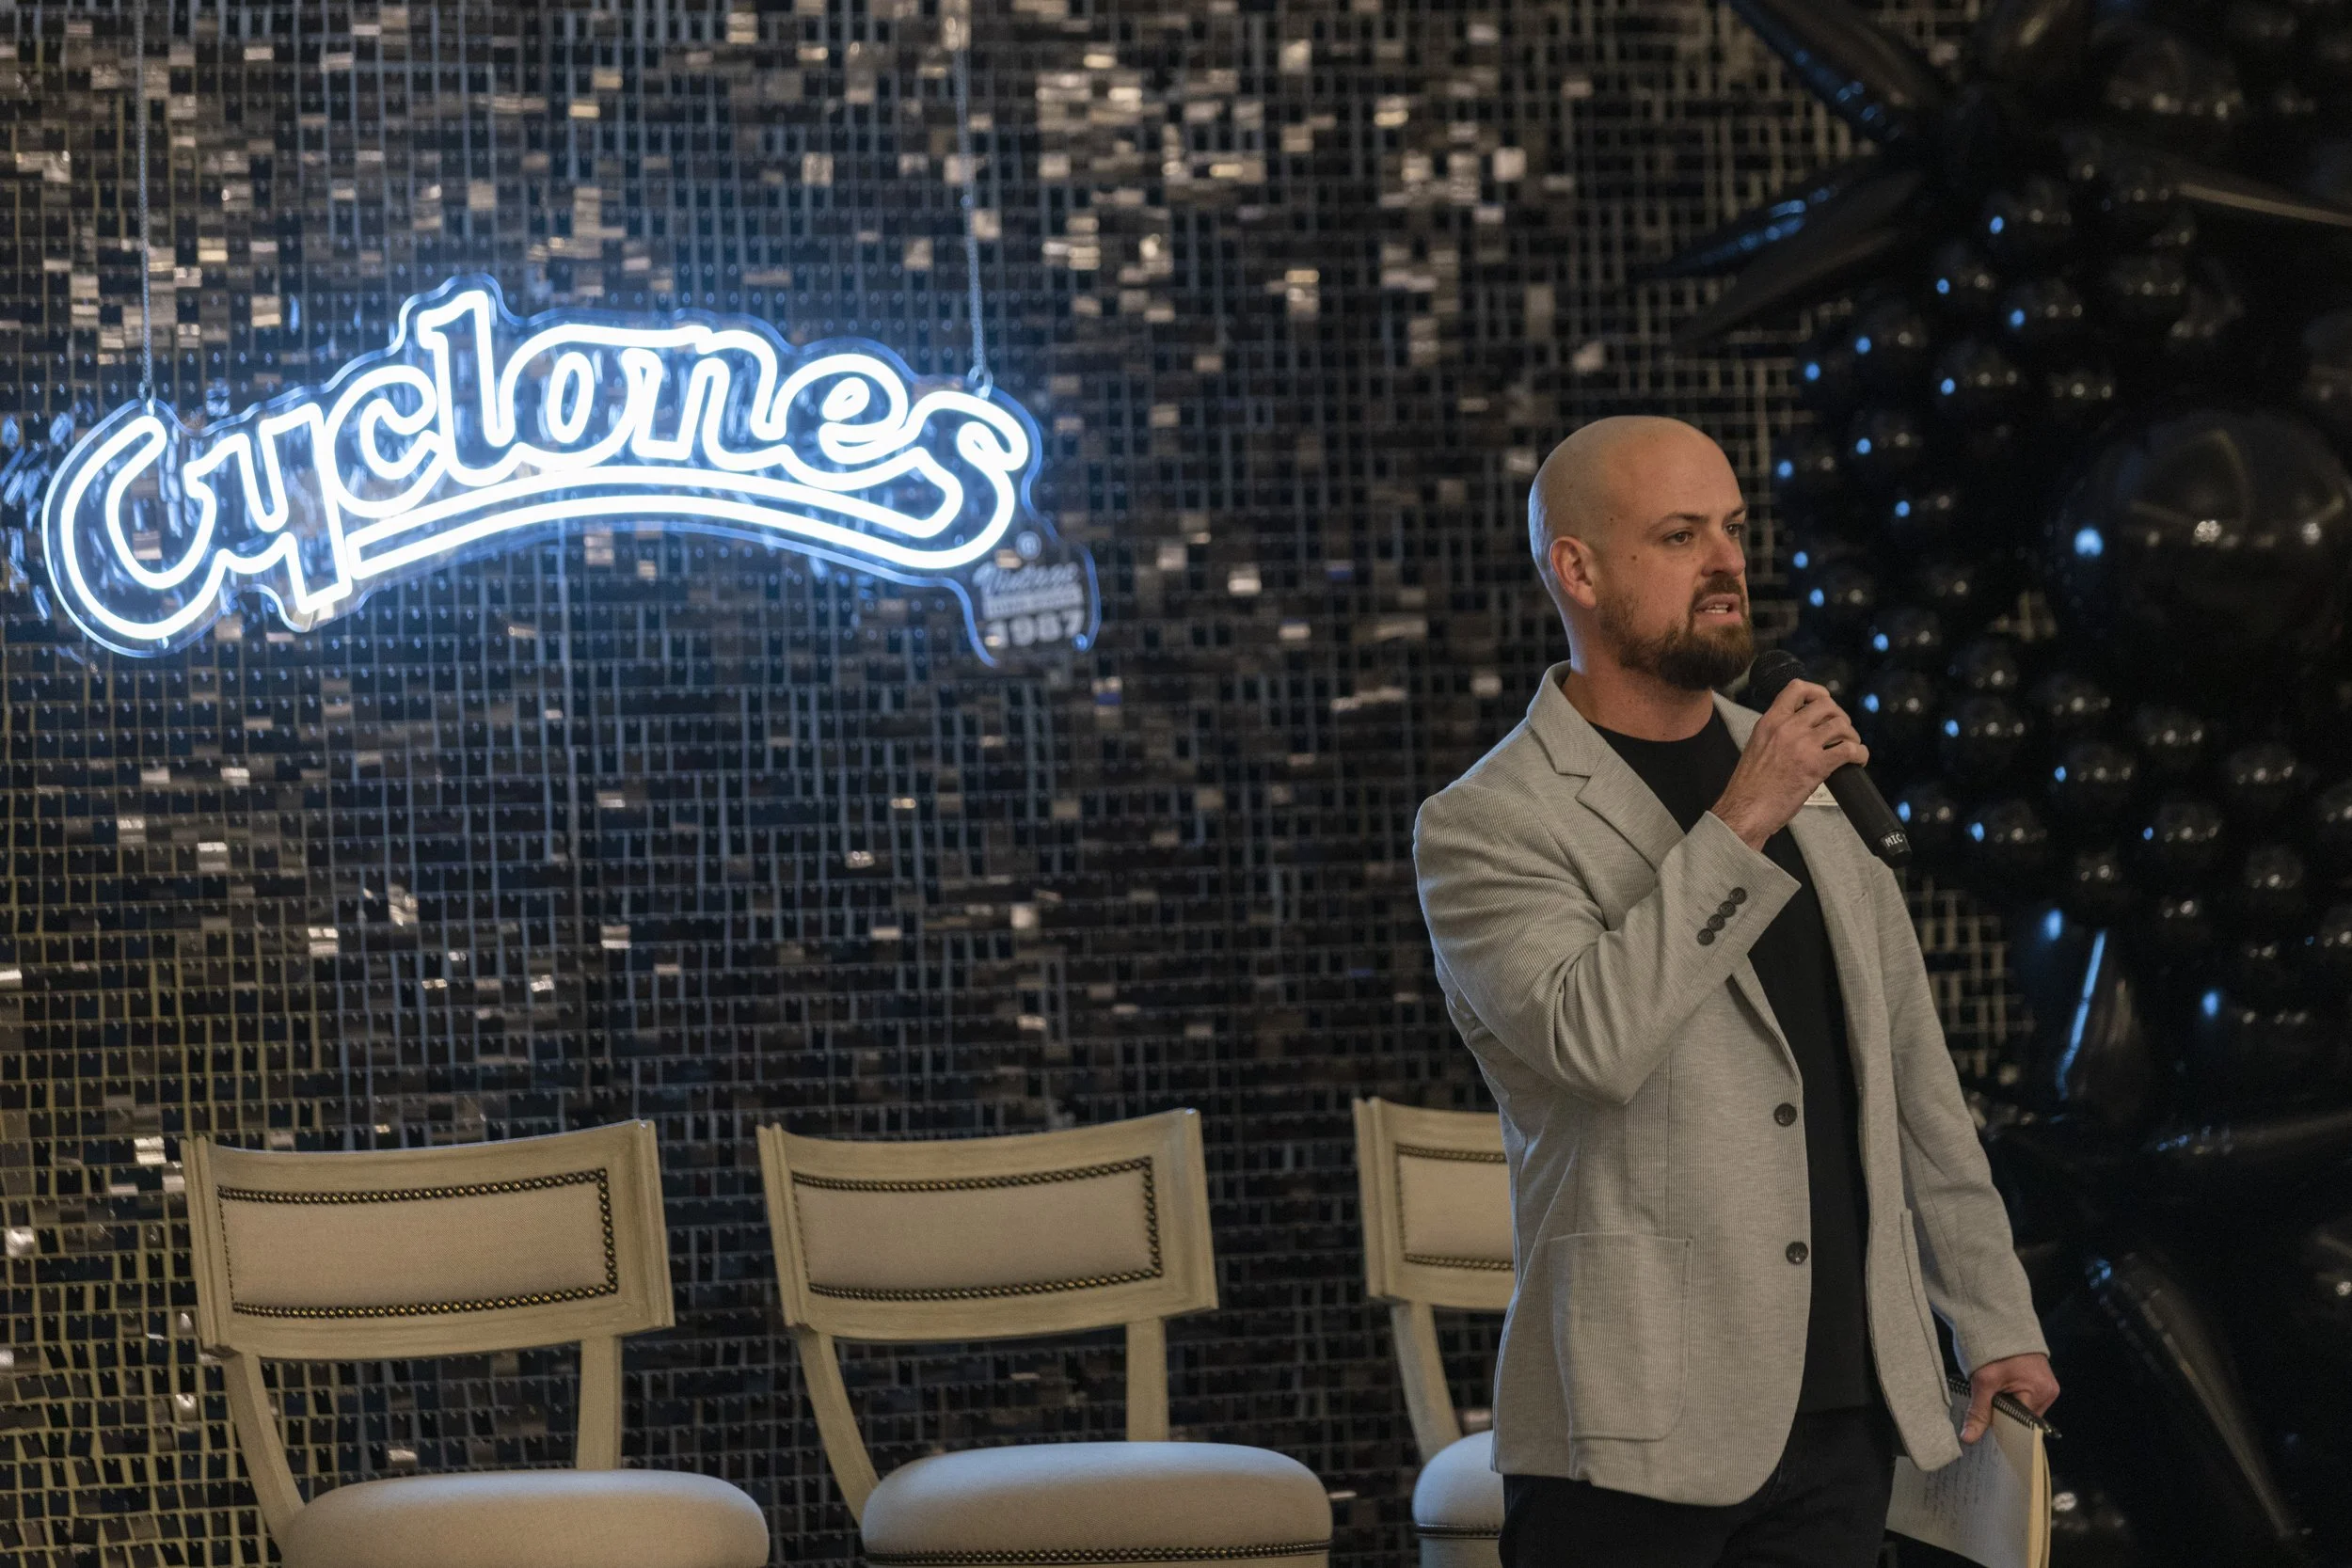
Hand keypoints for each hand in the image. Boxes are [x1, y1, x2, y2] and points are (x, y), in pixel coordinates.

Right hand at [1709, 679, 1867, 850]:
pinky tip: (1858, 761)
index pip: (1797, 688)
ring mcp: (1803, 745)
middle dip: (1839, 716)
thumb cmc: (1748, 787)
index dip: (1817, 692)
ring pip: (1841, 724)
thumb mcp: (1756, 747)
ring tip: (1850, 747)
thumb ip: (1775, 734)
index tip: (1824, 703)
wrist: (1745, 810)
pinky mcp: (1817, 765)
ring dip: (1851, 735)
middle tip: (1841, 731)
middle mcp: (1787, 727)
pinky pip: (1850, 750)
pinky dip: (1860, 754)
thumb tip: (1798, 732)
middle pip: (1826, 705)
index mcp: (1769, 722)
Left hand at [1960, 1352, 2059, 1443]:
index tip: (1988, 1434)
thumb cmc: (1994, 1347)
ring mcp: (2046, 1386)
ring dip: (2007, 1408)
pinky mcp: (2039, 1380)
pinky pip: (2025, 1399)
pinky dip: (2010, 1400)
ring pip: (2023, 1410)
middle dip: (2004, 1418)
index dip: (2004, 1429)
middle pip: (2024, 1419)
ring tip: (1992, 1399)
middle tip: (1986, 1413)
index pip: (2023, 1425)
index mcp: (2040, 1392)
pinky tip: (1998, 1395)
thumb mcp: (1983, 1381)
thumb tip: (1969, 1438)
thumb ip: (1978, 1411)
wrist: (1998, 1321)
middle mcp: (2048, 1391)